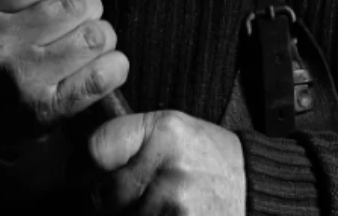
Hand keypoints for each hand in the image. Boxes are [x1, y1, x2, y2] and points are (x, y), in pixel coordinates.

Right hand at [0, 0, 129, 134]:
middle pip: (77, 3)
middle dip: (89, 9)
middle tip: (78, 24)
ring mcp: (22, 79)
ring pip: (96, 36)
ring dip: (101, 39)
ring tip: (86, 47)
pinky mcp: (46, 111)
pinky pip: (102, 76)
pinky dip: (113, 68)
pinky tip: (101, 69)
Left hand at [88, 110, 245, 215]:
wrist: (253, 190)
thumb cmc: (209, 159)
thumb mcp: (176, 130)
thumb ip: (133, 137)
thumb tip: (83, 158)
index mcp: (164, 130)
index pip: (97, 148)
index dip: (85, 165)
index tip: (88, 172)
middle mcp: (168, 164)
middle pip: (103, 192)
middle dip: (103, 199)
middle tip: (118, 197)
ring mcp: (173, 201)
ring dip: (125, 215)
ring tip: (150, 205)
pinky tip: (159, 213)